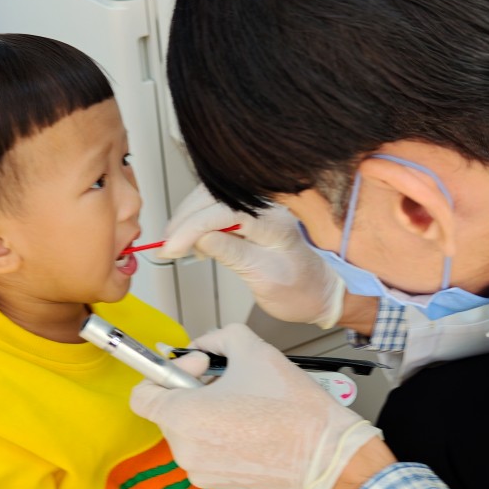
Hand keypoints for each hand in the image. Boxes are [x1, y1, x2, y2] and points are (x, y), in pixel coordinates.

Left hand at [130, 323, 381, 488]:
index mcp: (184, 417)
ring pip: (189, 433)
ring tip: (244, 403)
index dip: (165, 373)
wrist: (327, 455)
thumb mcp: (252, 349)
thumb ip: (217, 337)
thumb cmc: (292, 407)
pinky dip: (220, 437)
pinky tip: (251, 427)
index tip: (197, 366)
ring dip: (207, 414)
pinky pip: (207, 452)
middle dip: (192, 390)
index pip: (142, 395)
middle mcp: (185, 450)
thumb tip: (204, 344)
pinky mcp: (219, 485)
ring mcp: (201, 472)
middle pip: (169, 412)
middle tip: (227, 379)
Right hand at [159, 184, 344, 328]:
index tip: (171, 247)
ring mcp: (262, 207)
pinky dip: (201, 218)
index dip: (192, 227)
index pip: (224, 212)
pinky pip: (221, 204)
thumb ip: (233, 255)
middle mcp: (269, 208)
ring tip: (176, 242)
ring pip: (215, 196)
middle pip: (215, 196)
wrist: (322, 292)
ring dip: (190, 216)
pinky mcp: (255, 212)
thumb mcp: (264, 281)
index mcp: (275, 225)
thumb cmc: (300, 291)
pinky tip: (195, 238)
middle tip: (166, 244)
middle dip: (185, 218)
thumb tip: (200, 238)